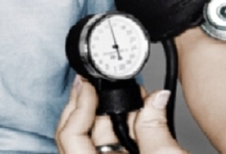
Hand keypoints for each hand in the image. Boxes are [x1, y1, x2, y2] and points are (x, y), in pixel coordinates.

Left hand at [56, 76, 187, 153]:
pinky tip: (140, 111)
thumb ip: (154, 126)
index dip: (78, 105)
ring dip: (116, 113)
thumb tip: (155, 99)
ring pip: (103, 137)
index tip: (88, 84)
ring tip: (133, 94)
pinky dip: (129, 126)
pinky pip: (119, 144)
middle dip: (92, 104)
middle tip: (97, 81)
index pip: (70, 135)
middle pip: (82, 133)